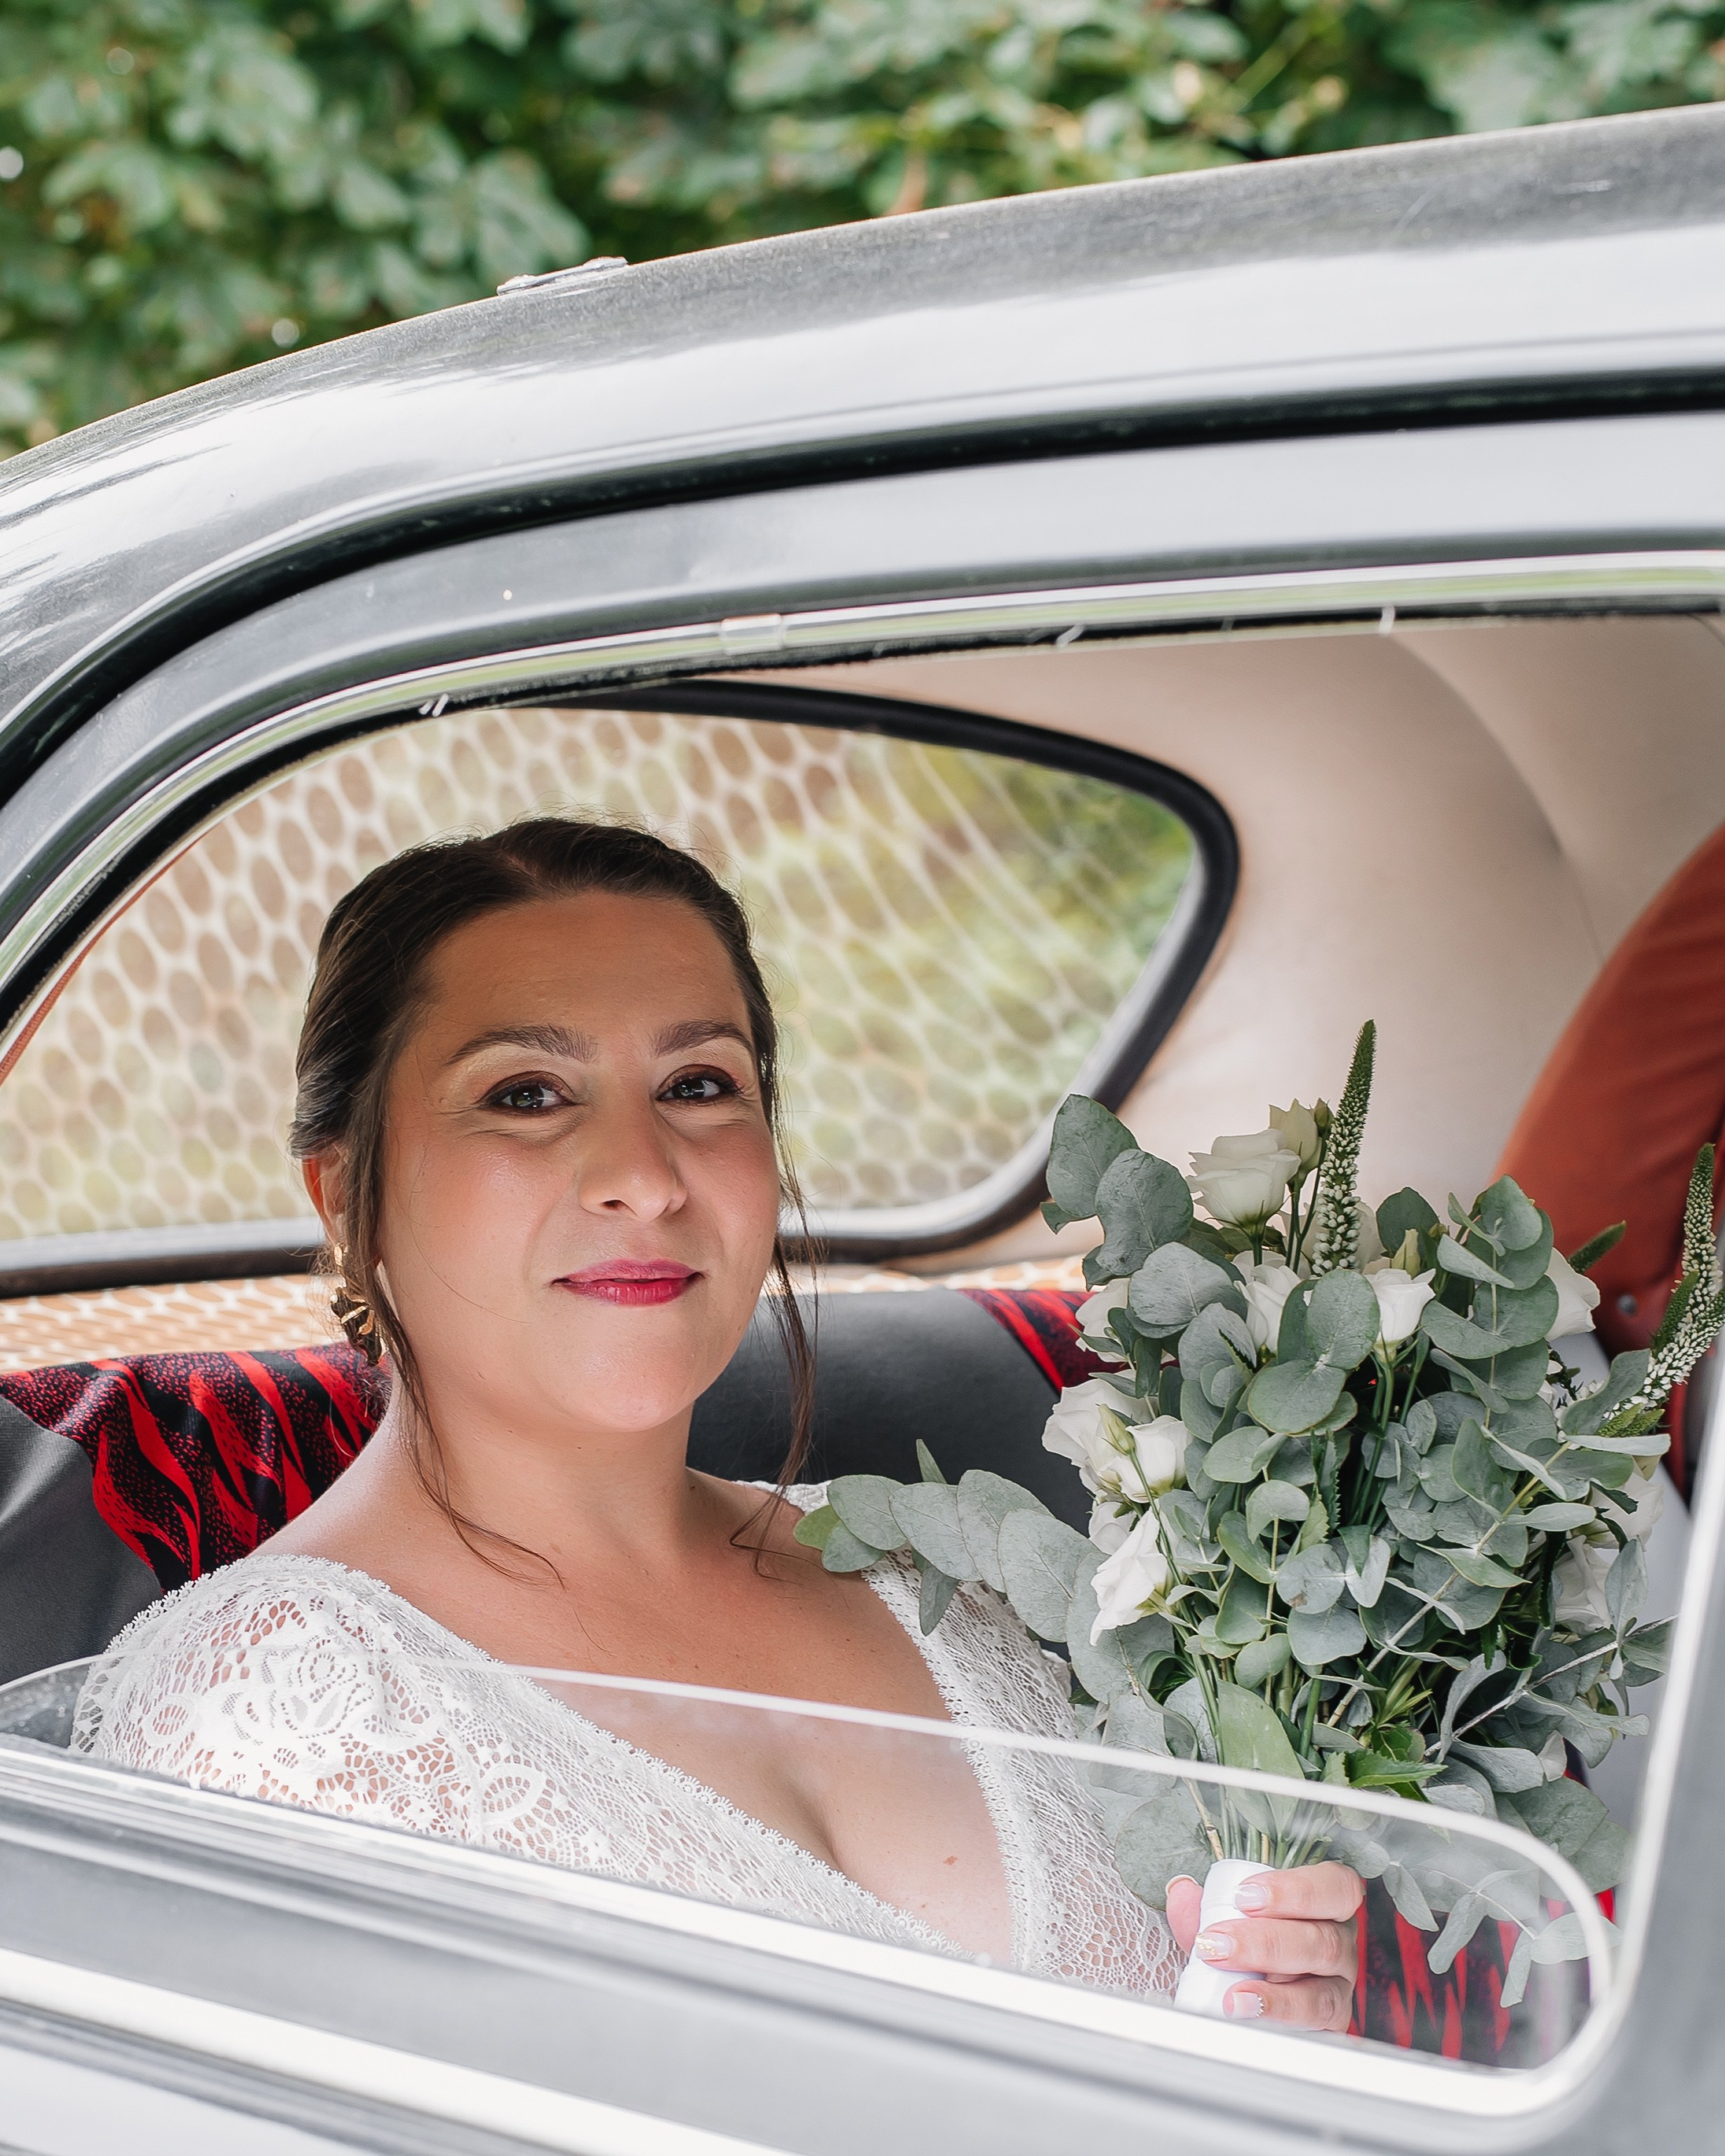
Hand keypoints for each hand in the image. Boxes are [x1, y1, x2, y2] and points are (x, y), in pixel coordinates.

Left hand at [1167, 1862, 1362, 2029]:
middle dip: (1264, 1942)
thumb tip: (1183, 1892)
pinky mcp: (1332, 2024)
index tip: (1245, 1895)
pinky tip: (1248, 2014)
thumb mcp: (1230, 1916)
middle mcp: (1341, 1944)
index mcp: (1328, 1903)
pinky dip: (1278, 2019)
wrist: (1257, 1983)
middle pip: (1323, 1941)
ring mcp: (1339, 1987)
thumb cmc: (1252, 1937)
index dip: (1294, 1890)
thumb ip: (1206, 1905)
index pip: (1336, 1887)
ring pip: (1321, 1990)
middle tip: (1218, 1943)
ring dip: (1272, 1992)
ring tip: (1232, 1995)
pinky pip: (1314, 2026)